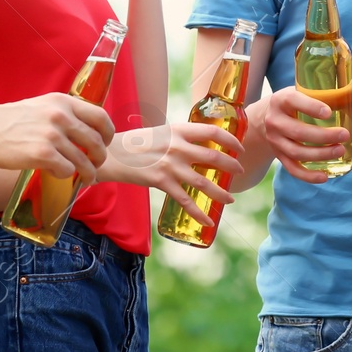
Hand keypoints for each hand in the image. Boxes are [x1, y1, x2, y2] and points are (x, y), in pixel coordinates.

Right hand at [0, 92, 115, 182]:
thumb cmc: (8, 120)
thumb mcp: (41, 106)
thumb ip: (63, 114)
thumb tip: (84, 131)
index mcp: (63, 102)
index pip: (101, 116)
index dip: (108, 134)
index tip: (105, 143)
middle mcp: (61, 116)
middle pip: (97, 141)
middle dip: (100, 157)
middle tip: (95, 165)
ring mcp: (53, 135)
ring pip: (84, 160)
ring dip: (87, 173)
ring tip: (85, 179)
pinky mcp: (42, 154)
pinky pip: (67, 170)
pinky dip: (66, 176)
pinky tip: (57, 174)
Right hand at [98, 122, 244, 226]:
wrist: (111, 154)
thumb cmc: (135, 143)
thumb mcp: (161, 133)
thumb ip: (179, 139)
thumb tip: (198, 147)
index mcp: (178, 130)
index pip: (212, 132)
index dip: (230, 140)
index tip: (239, 147)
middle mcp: (177, 147)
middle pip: (213, 157)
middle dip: (231, 166)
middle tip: (240, 171)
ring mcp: (170, 166)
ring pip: (203, 182)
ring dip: (220, 193)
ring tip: (230, 199)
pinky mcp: (161, 182)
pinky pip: (185, 201)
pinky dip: (198, 213)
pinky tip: (208, 221)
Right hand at [261, 83, 351, 183]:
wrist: (269, 117)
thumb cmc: (296, 103)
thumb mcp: (307, 92)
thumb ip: (333, 91)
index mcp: (281, 100)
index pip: (293, 101)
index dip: (311, 107)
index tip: (329, 112)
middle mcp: (275, 121)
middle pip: (298, 132)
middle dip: (324, 136)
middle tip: (345, 135)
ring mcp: (275, 141)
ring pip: (297, 152)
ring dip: (320, 155)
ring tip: (341, 151)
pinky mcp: (278, 156)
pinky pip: (292, 169)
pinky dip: (308, 176)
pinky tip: (325, 176)